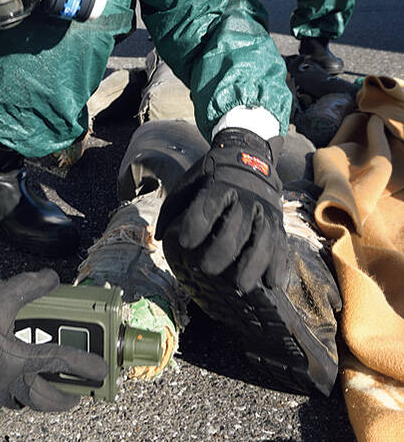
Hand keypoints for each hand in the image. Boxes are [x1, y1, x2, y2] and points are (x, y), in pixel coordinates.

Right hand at [0, 269, 107, 410]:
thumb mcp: (2, 293)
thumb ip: (32, 286)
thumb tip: (52, 279)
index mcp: (18, 361)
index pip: (61, 363)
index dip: (85, 366)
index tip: (102, 373)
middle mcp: (6, 382)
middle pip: (42, 400)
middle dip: (63, 401)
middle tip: (76, 396)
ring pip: (20, 403)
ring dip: (37, 399)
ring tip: (45, 389)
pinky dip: (11, 395)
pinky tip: (9, 383)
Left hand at [156, 128, 288, 292]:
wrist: (249, 154)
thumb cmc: (212, 175)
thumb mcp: (189, 181)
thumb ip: (173, 208)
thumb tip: (160, 238)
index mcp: (221, 183)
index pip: (210, 203)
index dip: (197, 224)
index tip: (185, 243)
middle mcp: (247, 195)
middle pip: (238, 224)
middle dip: (222, 250)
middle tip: (206, 269)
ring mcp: (265, 209)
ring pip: (264, 237)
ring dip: (254, 264)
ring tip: (241, 287)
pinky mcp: (279, 220)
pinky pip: (282, 243)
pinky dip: (278, 264)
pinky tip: (270, 283)